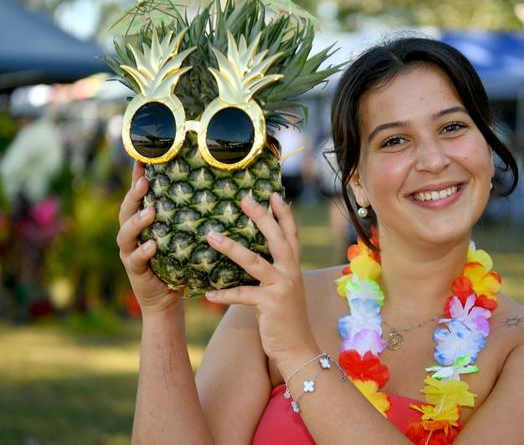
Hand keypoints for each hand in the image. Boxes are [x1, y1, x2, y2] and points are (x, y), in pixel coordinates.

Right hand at [117, 161, 181, 315]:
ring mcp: (130, 252)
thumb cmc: (177, 262)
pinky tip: (151, 245)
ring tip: (150, 212)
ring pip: (126, 233)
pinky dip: (143, 251)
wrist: (167, 299)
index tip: (142, 157)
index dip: (137, 177)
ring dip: (137, 221)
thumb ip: (185, 216)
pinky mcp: (134, 270)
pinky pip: (135, 259)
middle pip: (126, 210)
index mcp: (142, 222)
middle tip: (144, 181)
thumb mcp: (181, 236)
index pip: (138, 196)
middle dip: (134, 195)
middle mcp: (132, 235)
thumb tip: (210, 190)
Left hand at [205, 193, 318, 368]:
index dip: (283, 213)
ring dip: (230, 248)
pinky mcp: (271, 304)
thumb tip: (250, 255)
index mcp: (294, 266)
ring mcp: (282, 287)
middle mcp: (291, 272)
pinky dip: (224, 294)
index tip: (273, 193)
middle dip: (260, 217)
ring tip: (211, 236)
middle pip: (276, 238)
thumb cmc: (285, 318)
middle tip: (244, 199)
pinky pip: (242, 295)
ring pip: (254, 261)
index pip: (290, 234)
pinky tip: (208, 294)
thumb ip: (274, 272)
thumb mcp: (284, 289)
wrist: (298, 348)